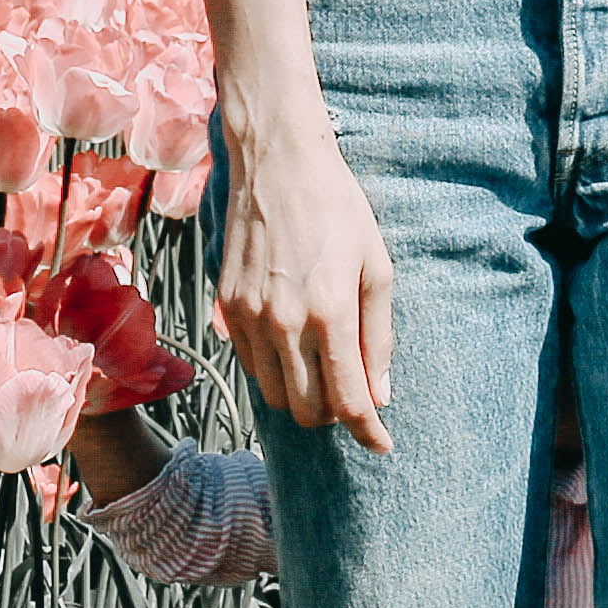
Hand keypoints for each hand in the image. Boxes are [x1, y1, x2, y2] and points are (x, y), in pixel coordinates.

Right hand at [212, 122, 395, 452]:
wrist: (278, 164)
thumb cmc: (338, 210)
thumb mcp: (377, 268)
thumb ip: (379, 337)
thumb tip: (381, 394)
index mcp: (330, 313)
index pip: (348, 400)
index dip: (368, 431)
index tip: (382, 443)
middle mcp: (284, 322)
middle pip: (307, 410)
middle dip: (335, 415)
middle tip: (354, 396)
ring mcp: (248, 317)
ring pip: (274, 395)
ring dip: (302, 397)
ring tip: (324, 370)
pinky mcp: (226, 307)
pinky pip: (250, 365)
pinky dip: (275, 370)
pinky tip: (294, 346)